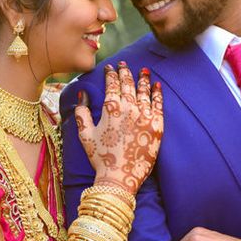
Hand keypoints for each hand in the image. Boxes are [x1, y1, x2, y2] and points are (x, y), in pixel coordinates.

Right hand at [75, 63, 162, 194]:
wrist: (120, 177)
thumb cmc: (100, 158)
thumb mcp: (85, 135)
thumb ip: (82, 113)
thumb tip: (82, 94)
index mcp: (111, 108)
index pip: (112, 84)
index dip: (111, 74)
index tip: (110, 68)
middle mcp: (129, 108)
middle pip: (128, 84)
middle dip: (126, 72)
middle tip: (124, 64)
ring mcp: (145, 115)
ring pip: (144, 91)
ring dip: (143, 79)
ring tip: (143, 70)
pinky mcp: (157, 125)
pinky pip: (158, 104)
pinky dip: (158, 93)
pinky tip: (157, 85)